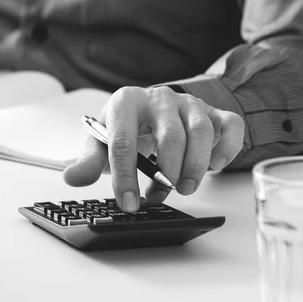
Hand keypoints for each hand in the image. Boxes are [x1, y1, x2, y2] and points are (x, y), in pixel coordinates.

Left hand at [63, 86, 243, 210]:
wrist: (146, 109)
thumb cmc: (123, 128)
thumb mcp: (101, 142)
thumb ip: (88, 161)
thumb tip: (72, 178)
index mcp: (126, 102)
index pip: (123, 141)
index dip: (125, 177)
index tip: (128, 203)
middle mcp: (159, 97)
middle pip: (169, 137)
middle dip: (165, 173)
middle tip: (160, 196)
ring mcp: (188, 102)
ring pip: (201, 132)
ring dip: (195, 166)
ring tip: (184, 188)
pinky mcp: (212, 110)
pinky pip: (230, 125)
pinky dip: (227, 148)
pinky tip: (215, 166)